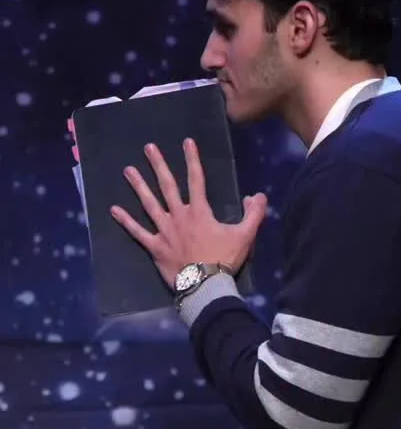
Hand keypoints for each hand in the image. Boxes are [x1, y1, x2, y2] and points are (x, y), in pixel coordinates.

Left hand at [110, 138, 267, 288]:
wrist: (206, 285)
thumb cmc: (224, 259)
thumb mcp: (245, 235)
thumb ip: (254, 213)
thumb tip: (258, 195)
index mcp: (199, 211)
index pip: (197, 179)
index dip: (192, 159)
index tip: (187, 142)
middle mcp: (179, 216)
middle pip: (167, 185)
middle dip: (158, 165)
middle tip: (149, 147)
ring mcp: (164, 231)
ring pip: (149, 204)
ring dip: (139, 186)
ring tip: (128, 170)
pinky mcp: (155, 247)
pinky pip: (137, 232)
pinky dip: (125, 221)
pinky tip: (113, 210)